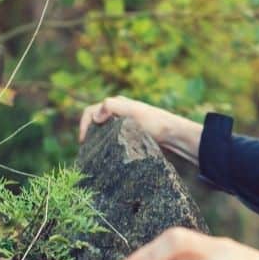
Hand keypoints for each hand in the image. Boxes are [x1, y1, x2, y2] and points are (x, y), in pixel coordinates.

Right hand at [78, 95, 193, 144]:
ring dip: (98, 141)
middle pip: (95, 122)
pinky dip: (108, 145)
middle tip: (88, 150)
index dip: (83, 125)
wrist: (175, 135)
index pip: (90, 111)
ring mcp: (125, 124)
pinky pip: (114, 139)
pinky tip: (109, 155)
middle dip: (89, 134)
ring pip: (104, 131)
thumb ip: (112, 108)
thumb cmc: (155, 123)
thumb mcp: (133, 112)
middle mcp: (119, 112)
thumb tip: (95, 116)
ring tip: (96, 155)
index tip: (83, 141)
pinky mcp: (131, 135)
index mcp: (116, 104)